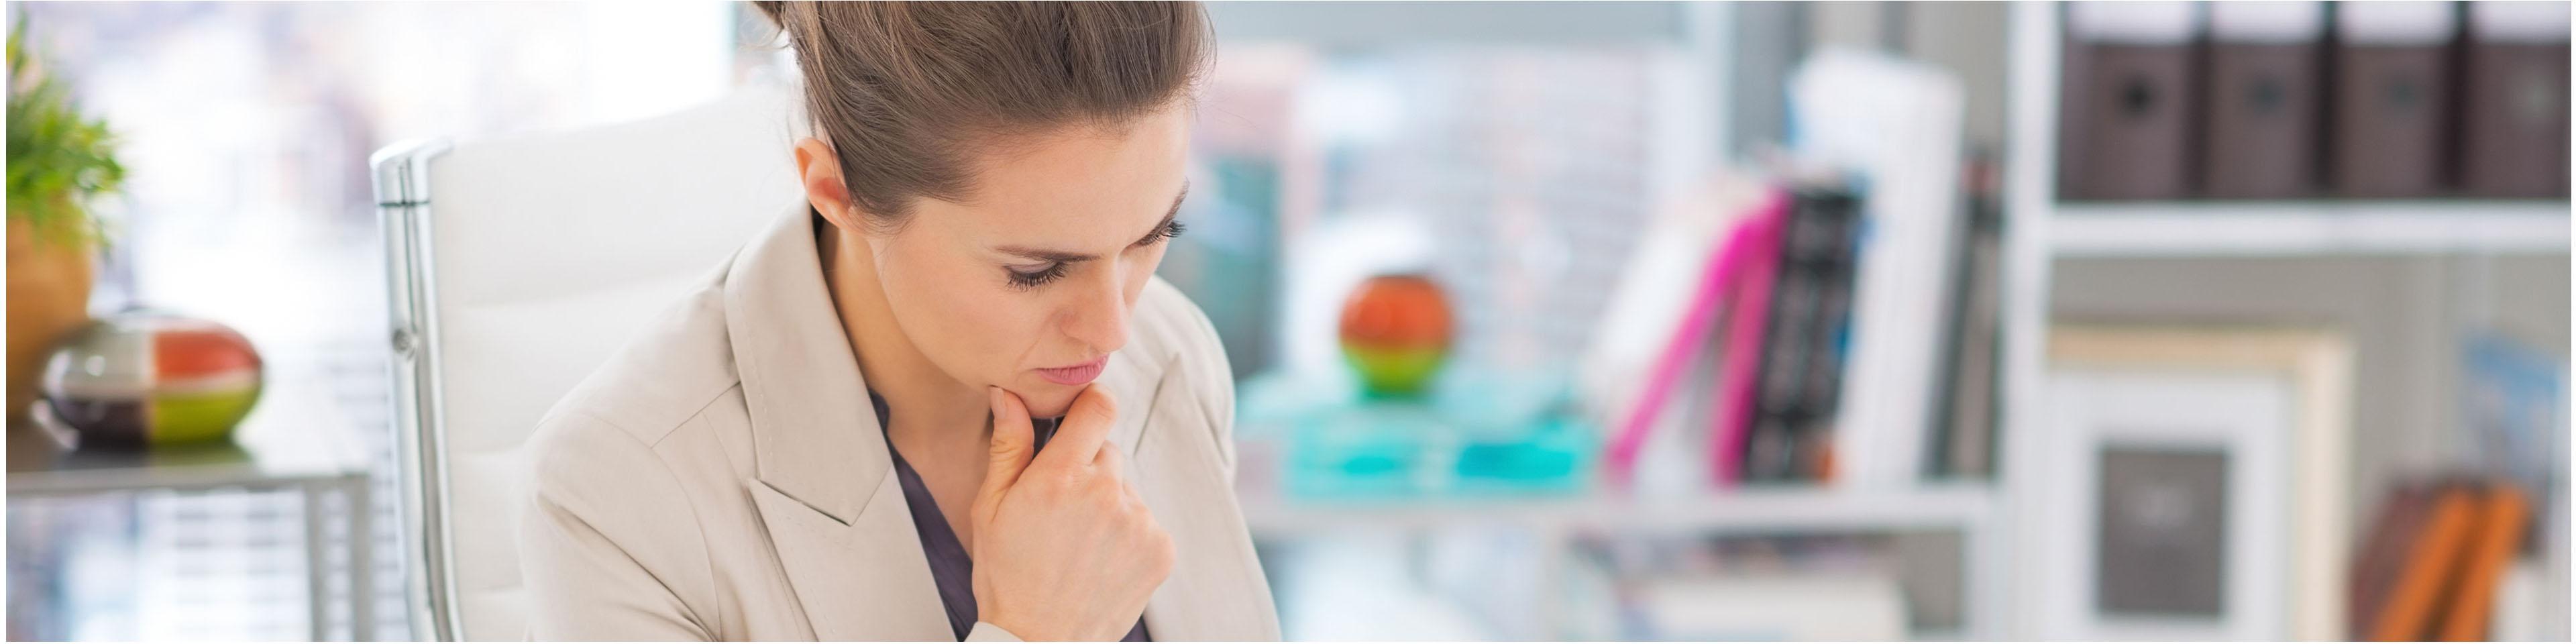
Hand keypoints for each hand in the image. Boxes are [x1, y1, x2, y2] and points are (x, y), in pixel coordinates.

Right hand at [970, 385, 1173, 640]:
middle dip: (1087, 470)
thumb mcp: (990, 509)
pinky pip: (1145, 521)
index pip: (1098, 406)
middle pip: (1108, 452)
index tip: (1079, 421)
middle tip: (1060, 510)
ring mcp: (1140, 522)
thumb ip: (1008, 446)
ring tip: (1078, 545)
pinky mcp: (1161, 549)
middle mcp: (1107, 493)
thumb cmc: (1006, 576)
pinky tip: (1100, 560)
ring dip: (1108, 505)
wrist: (1038, 642)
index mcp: (1061, 476)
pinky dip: (1128, 535)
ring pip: (1126, 490)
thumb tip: (1011, 394)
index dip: (1089, 407)